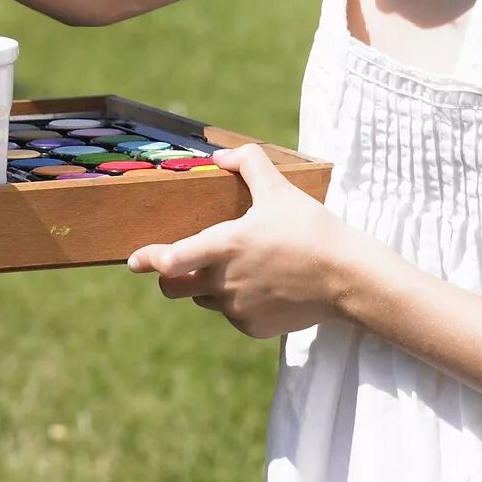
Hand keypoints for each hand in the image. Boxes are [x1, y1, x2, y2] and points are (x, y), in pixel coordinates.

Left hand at [126, 143, 362, 338]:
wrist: (346, 278)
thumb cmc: (311, 229)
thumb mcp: (279, 188)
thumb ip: (248, 163)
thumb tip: (220, 155)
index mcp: (225, 246)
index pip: (170, 260)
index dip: (149, 259)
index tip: (135, 260)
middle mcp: (224, 282)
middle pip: (174, 288)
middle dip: (169, 276)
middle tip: (176, 263)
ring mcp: (237, 309)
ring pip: (204, 300)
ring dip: (206, 286)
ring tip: (236, 267)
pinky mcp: (252, 327)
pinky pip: (231, 314)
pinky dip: (236, 302)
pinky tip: (260, 286)